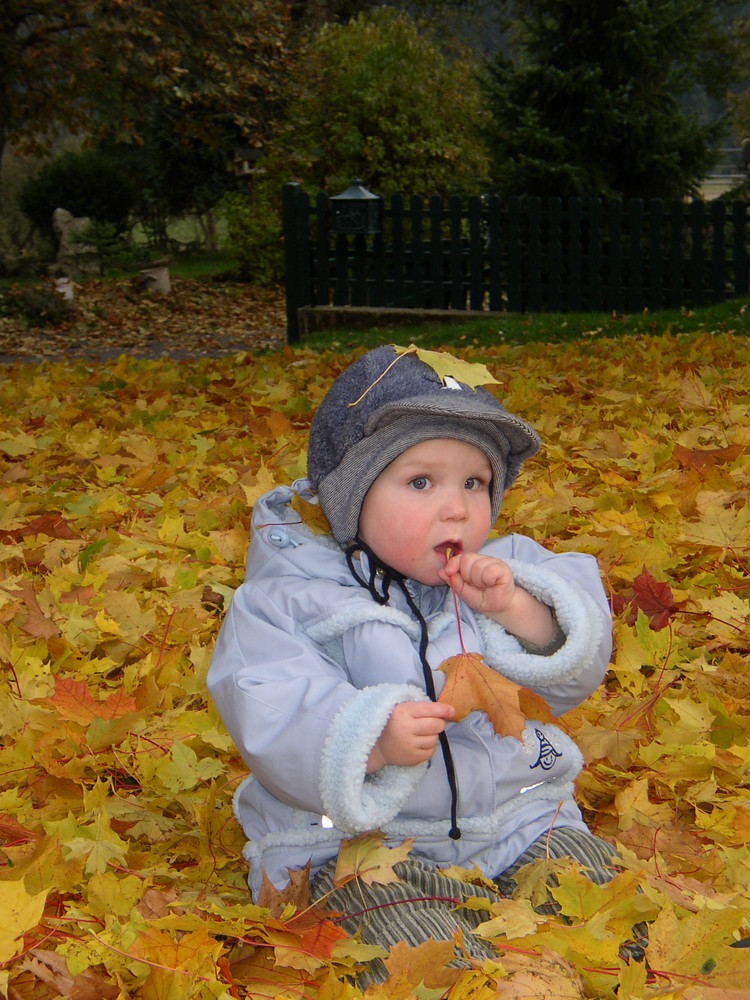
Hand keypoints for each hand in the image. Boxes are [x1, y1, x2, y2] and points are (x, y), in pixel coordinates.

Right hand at [366, 701, 454, 772]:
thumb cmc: (394, 722)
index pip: (429, 709)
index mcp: (402, 712)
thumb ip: (423, 708)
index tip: (452, 710)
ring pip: (435, 739)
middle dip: (439, 722)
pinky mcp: (412, 758)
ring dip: (433, 735)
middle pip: (436, 725)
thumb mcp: (403, 709)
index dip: (443, 709)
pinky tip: (420, 742)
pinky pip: (431, 751)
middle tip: (434, 722)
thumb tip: (450, 711)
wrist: (378, 745)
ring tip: (422, 733)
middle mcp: (405, 729)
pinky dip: (429, 746)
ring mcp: (409, 745)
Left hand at [440, 551, 555, 646]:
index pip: (460, 556)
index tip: (449, 572)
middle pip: (466, 560)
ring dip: (478, 581)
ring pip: (477, 566)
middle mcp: (483, 560)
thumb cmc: (483, 599)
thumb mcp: (463, 591)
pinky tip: (492, 584)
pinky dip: (488, 580)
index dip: (453, 563)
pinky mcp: (503, 568)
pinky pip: (489, 571)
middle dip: (467, 576)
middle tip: (476, 585)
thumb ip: (453, 581)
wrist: (500, 608)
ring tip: (485, 586)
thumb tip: (441, 572)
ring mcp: (494, 562)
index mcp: (472, 563)